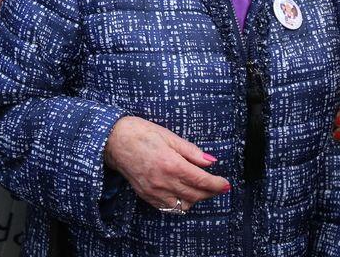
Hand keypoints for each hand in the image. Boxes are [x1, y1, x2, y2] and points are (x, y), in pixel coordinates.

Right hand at [104, 116, 230, 211]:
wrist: (113, 140)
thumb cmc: (141, 133)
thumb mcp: (169, 136)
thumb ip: (191, 151)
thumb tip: (210, 161)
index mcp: (171, 164)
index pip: (201, 180)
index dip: (217, 184)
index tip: (226, 183)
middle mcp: (163, 181)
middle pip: (195, 195)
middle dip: (210, 192)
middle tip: (218, 186)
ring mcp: (153, 191)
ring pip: (183, 205)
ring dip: (196, 199)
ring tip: (201, 188)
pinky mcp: (146, 195)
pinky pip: (168, 207)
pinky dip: (180, 203)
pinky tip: (183, 193)